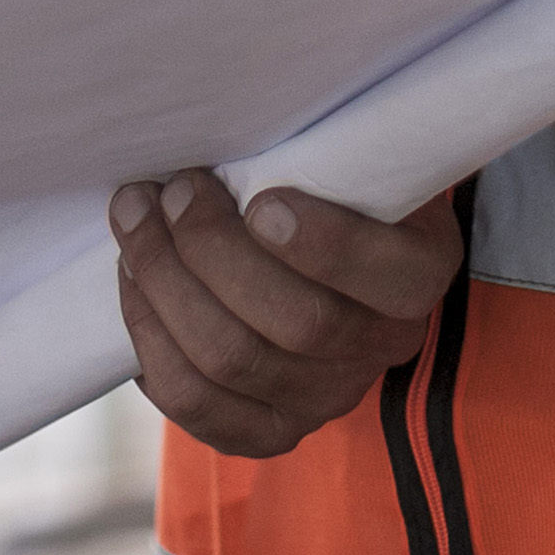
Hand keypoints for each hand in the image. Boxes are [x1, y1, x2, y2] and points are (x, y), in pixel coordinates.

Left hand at [109, 169, 456, 456]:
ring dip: (165, 286)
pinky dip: (153, 345)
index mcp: (420, 272)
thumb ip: (325, 152)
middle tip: (171, 190)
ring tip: (135, 221)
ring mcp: (326, 397)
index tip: (261, 201)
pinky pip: (198, 407)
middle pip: (296, 324)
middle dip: (212, 251)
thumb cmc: (329, 184)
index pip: (389, 276)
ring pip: (232, 362)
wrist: (323, 249)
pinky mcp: (270, 428)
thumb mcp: (353, 159)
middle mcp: (383, 345)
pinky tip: (135, 288)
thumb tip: (242, 126)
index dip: (325, 246)